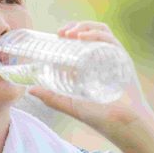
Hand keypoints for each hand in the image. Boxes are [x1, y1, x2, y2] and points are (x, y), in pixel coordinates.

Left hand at [27, 21, 151, 138]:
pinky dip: (96, 34)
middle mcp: (105, 57)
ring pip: (102, 31)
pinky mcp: (123, 60)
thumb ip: (51, 97)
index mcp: (94, 63)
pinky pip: (111, 41)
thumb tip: (30, 90)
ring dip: (85, 26)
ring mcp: (115, 57)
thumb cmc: (100, 117)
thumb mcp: (70, 104)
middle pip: (92, 32)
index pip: (83, 39)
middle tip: (61, 33)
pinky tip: (83, 37)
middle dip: (75, 27)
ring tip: (70, 33)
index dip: (70, 32)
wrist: (123, 126)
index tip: (57, 35)